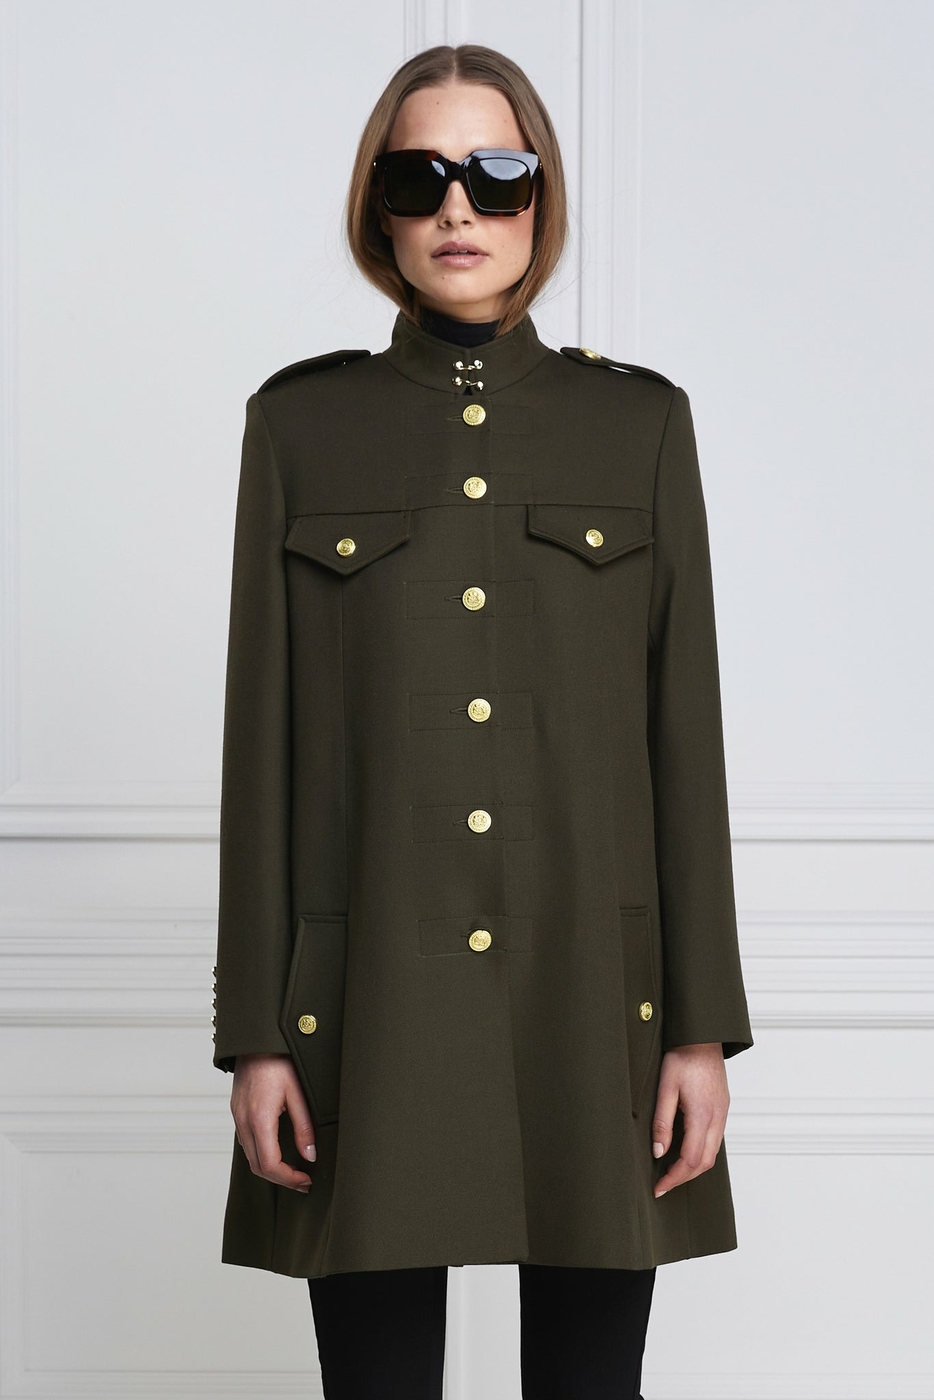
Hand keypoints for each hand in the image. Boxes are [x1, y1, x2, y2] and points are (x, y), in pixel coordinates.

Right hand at [230, 1053, 315, 1191]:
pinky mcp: (237, 1112)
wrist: (256, 1039)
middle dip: (281, 1179)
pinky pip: (247, 1142)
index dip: (288, 1178)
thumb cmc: (279, 1060)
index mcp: (259, 1119)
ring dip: (270, 1168)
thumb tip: (309, 1155)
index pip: (270, 1164)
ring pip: (250, 1156)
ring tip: (294, 1169)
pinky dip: (262, 1154)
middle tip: (303, 1181)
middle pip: (257, 1166)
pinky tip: (278, 1150)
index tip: (306, 1180)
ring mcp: (237, 1117)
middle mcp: (243, 1121)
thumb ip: (304, 1126)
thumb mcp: (298, 1092)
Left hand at [651, 1042, 728, 1197]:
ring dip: (693, 1167)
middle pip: (705, 1163)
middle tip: (663, 1185)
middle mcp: (717, 1118)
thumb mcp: (665, 1088)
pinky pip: (715, 1139)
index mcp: (703, 1115)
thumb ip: (662, 1123)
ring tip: (672, 1172)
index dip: (675, 1178)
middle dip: (684, 1178)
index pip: (692, 1160)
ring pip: (713, 1153)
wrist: (702, 1036)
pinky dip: (701, 1152)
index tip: (659, 1187)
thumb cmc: (682, 1057)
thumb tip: (659, 1153)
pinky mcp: (723, 1107)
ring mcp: (723, 1113)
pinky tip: (685, 1151)